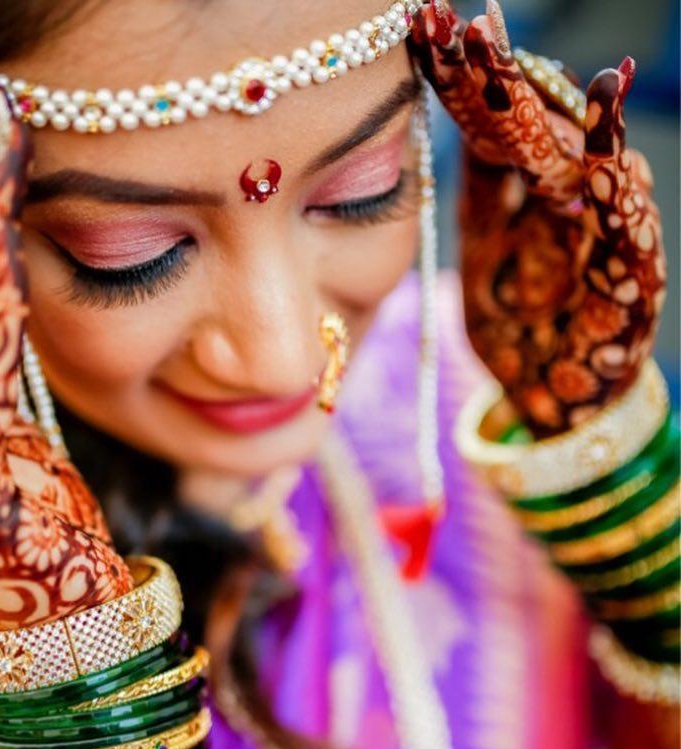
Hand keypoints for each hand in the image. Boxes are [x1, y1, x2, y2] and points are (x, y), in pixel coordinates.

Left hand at [410, 1, 666, 434]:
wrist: (548, 398)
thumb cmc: (517, 322)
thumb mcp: (486, 249)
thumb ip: (479, 188)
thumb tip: (456, 119)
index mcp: (529, 191)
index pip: (497, 122)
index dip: (467, 81)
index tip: (430, 31)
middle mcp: (570, 201)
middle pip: (541, 131)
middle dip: (510, 82)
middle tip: (474, 29)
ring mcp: (603, 236)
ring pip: (594, 169)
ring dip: (579, 123)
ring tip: (561, 72)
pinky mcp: (631, 283)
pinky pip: (630, 237)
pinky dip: (624, 201)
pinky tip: (614, 166)